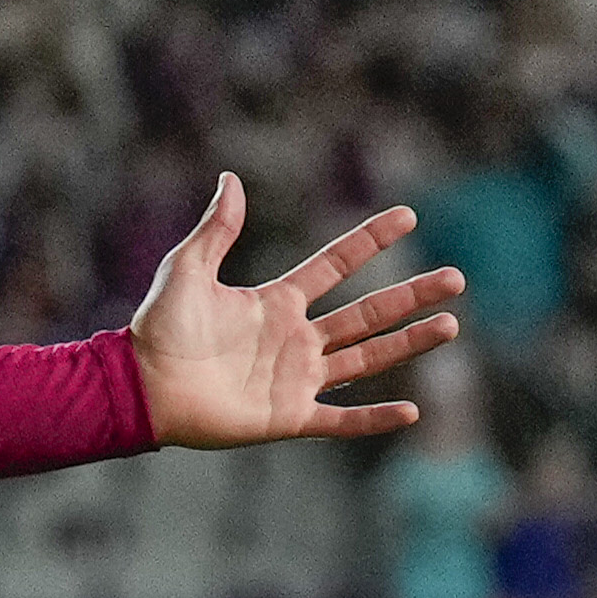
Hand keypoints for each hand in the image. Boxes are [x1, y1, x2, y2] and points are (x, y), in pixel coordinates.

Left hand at [127, 184, 461, 449]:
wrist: (139, 387)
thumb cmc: (157, 329)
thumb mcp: (188, 270)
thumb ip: (215, 229)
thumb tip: (230, 177)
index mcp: (275, 302)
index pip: (334, 265)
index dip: (369, 241)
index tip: (408, 216)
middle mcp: (295, 339)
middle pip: (367, 313)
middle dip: (411, 296)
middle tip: (456, 278)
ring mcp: (296, 378)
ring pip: (366, 358)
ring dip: (408, 343)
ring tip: (449, 325)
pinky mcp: (288, 416)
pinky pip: (340, 420)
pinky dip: (373, 419)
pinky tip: (411, 411)